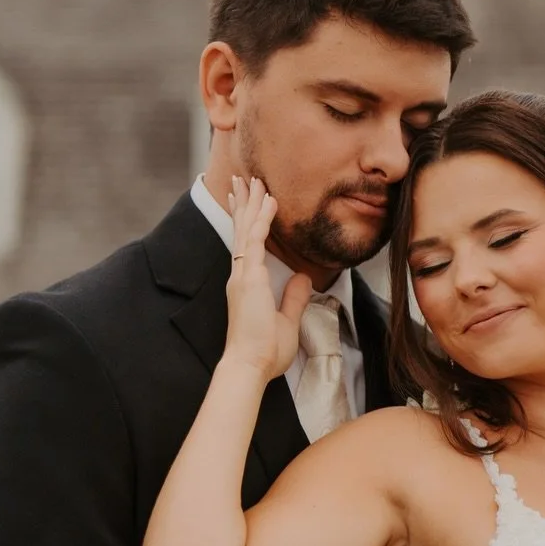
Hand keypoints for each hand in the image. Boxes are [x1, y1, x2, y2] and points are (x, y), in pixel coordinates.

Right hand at [225, 176, 311, 380]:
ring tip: (254, 180)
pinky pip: (256, 240)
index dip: (246, 221)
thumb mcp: (286, 320)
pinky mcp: (249, 277)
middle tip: (243, 179)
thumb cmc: (263, 351)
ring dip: (251, 202)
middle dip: (243, 203)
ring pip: (246, 229)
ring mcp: (243, 275)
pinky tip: (269, 201)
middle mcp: (241, 275)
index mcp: (246, 285)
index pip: (246, 245)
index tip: (245, 202)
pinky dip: (263, 219)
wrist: (249, 365)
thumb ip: (293, 297)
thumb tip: (303, 277)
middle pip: (242, 230)